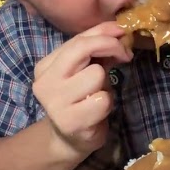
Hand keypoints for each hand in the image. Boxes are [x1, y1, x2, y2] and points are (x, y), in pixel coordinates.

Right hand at [33, 21, 132, 160]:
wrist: (70, 140)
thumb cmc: (81, 100)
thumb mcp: (84, 71)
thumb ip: (96, 50)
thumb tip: (119, 30)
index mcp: (45, 67)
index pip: (77, 39)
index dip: (104, 32)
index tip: (122, 33)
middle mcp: (44, 83)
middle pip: (83, 48)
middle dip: (110, 46)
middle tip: (124, 55)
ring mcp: (55, 103)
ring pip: (96, 74)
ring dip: (106, 84)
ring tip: (98, 94)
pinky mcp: (70, 121)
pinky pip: (103, 99)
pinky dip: (107, 103)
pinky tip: (98, 111)